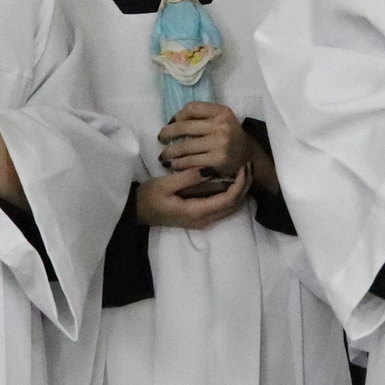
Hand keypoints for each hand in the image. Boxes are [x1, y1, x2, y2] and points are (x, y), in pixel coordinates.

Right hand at [136, 167, 250, 229]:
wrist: (136, 212)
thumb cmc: (148, 198)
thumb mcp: (165, 184)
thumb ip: (187, 177)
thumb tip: (208, 168)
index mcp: (197, 212)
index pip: (228, 199)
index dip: (240, 183)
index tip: (243, 166)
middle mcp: (204, 219)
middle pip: (235, 205)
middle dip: (245, 186)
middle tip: (248, 164)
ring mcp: (203, 220)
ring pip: (231, 207)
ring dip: (240, 189)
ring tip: (243, 169)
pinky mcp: (200, 216)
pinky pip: (223, 206)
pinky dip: (231, 193)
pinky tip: (231, 178)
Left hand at [159, 101, 256, 178]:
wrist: (249, 158)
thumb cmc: (230, 137)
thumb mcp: (222, 120)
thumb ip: (202, 117)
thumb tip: (172, 122)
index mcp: (222, 112)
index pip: (192, 108)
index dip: (177, 116)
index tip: (171, 123)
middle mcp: (221, 125)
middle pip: (184, 127)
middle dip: (167, 134)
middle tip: (161, 139)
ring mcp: (220, 143)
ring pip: (185, 147)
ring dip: (170, 153)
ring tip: (163, 156)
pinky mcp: (217, 160)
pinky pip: (191, 162)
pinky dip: (178, 165)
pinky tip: (173, 166)